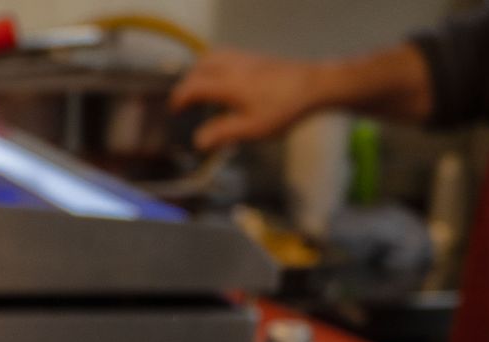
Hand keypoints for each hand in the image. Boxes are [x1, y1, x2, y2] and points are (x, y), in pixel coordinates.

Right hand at [168, 48, 344, 150]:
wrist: (313, 85)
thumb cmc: (283, 109)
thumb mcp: (252, 128)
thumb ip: (223, 133)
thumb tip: (199, 141)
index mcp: (227, 84)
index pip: (194, 86)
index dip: (180, 98)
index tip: (175, 109)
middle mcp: (232, 66)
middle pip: (200, 67)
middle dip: (188, 82)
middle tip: (185, 99)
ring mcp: (245, 58)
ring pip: (213, 56)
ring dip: (201, 70)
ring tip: (201, 86)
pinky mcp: (257, 57)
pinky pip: (227, 55)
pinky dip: (216, 65)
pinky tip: (226, 79)